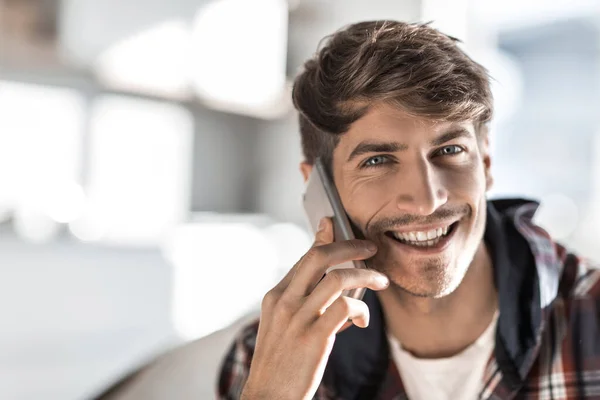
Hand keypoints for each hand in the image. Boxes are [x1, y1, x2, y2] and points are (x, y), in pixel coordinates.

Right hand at [241, 217, 388, 399]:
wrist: (268, 396)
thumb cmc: (281, 362)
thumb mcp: (282, 326)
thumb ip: (302, 301)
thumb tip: (332, 283)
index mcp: (275, 296)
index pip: (304, 258)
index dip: (325, 240)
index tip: (338, 228)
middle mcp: (284, 302)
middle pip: (318, 257)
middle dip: (349, 246)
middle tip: (370, 248)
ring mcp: (298, 319)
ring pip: (337, 278)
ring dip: (365, 275)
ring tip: (380, 281)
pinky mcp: (314, 337)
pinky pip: (346, 307)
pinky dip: (361, 309)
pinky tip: (362, 320)